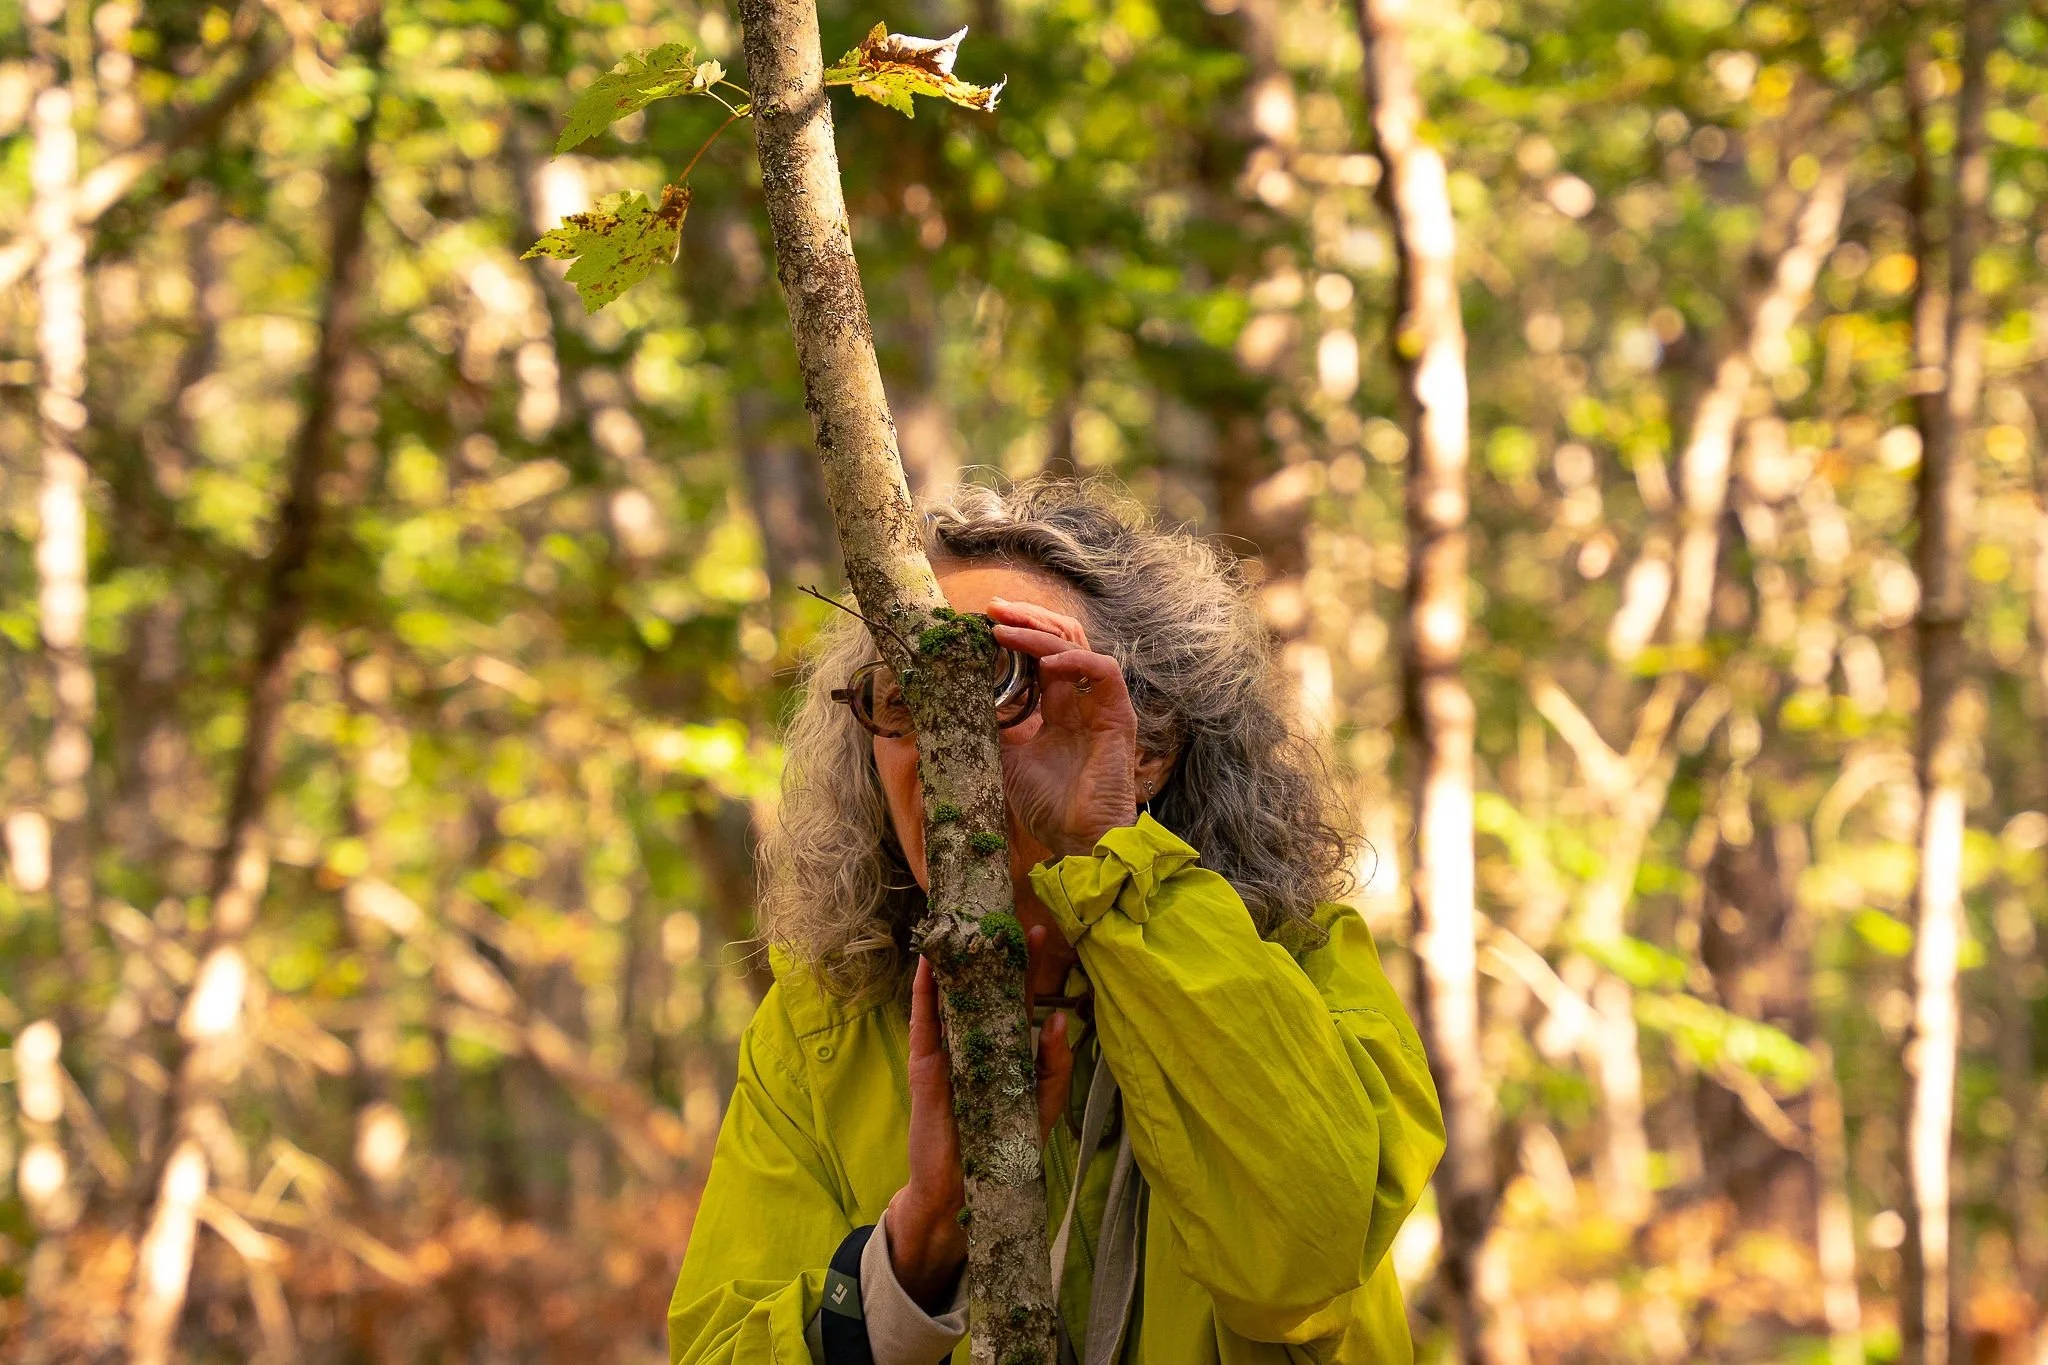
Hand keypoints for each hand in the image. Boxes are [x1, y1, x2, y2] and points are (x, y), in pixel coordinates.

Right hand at [889, 945, 1074, 1311]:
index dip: (1028, 969)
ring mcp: (947, 1052)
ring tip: (962, 924)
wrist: (963, 1192)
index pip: (1018, 1001)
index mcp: (1006, 1051)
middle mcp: (976, 1044)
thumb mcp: (1040, 1107)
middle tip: (1004, 916)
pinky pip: (924, 1024)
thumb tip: (1061, 1020)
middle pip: (984, 991)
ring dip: (955, 962)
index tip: (1040, 932)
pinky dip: (925, 994)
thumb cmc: (1003, 1149)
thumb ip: (1053, 1067)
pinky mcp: (925, 1067)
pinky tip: (929, 965)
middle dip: (993, 954)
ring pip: (951, 998)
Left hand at [987, 596, 1148, 859]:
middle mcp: (1081, 699)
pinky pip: (1104, 672)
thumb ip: (987, 728)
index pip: (1041, 652)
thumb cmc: (1047, 806)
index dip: (1016, 632)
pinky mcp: (1117, 717)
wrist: (1078, 841)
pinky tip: (1046, 663)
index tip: (983, 621)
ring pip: (1078, 646)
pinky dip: (1074, 660)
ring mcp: (1101, 705)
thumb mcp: (1002, 758)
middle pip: (1060, 638)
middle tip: (992, 610)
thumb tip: (946, 705)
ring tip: (1005, 629)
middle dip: (1026, 618)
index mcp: (1058, 706)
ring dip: (1041, 632)